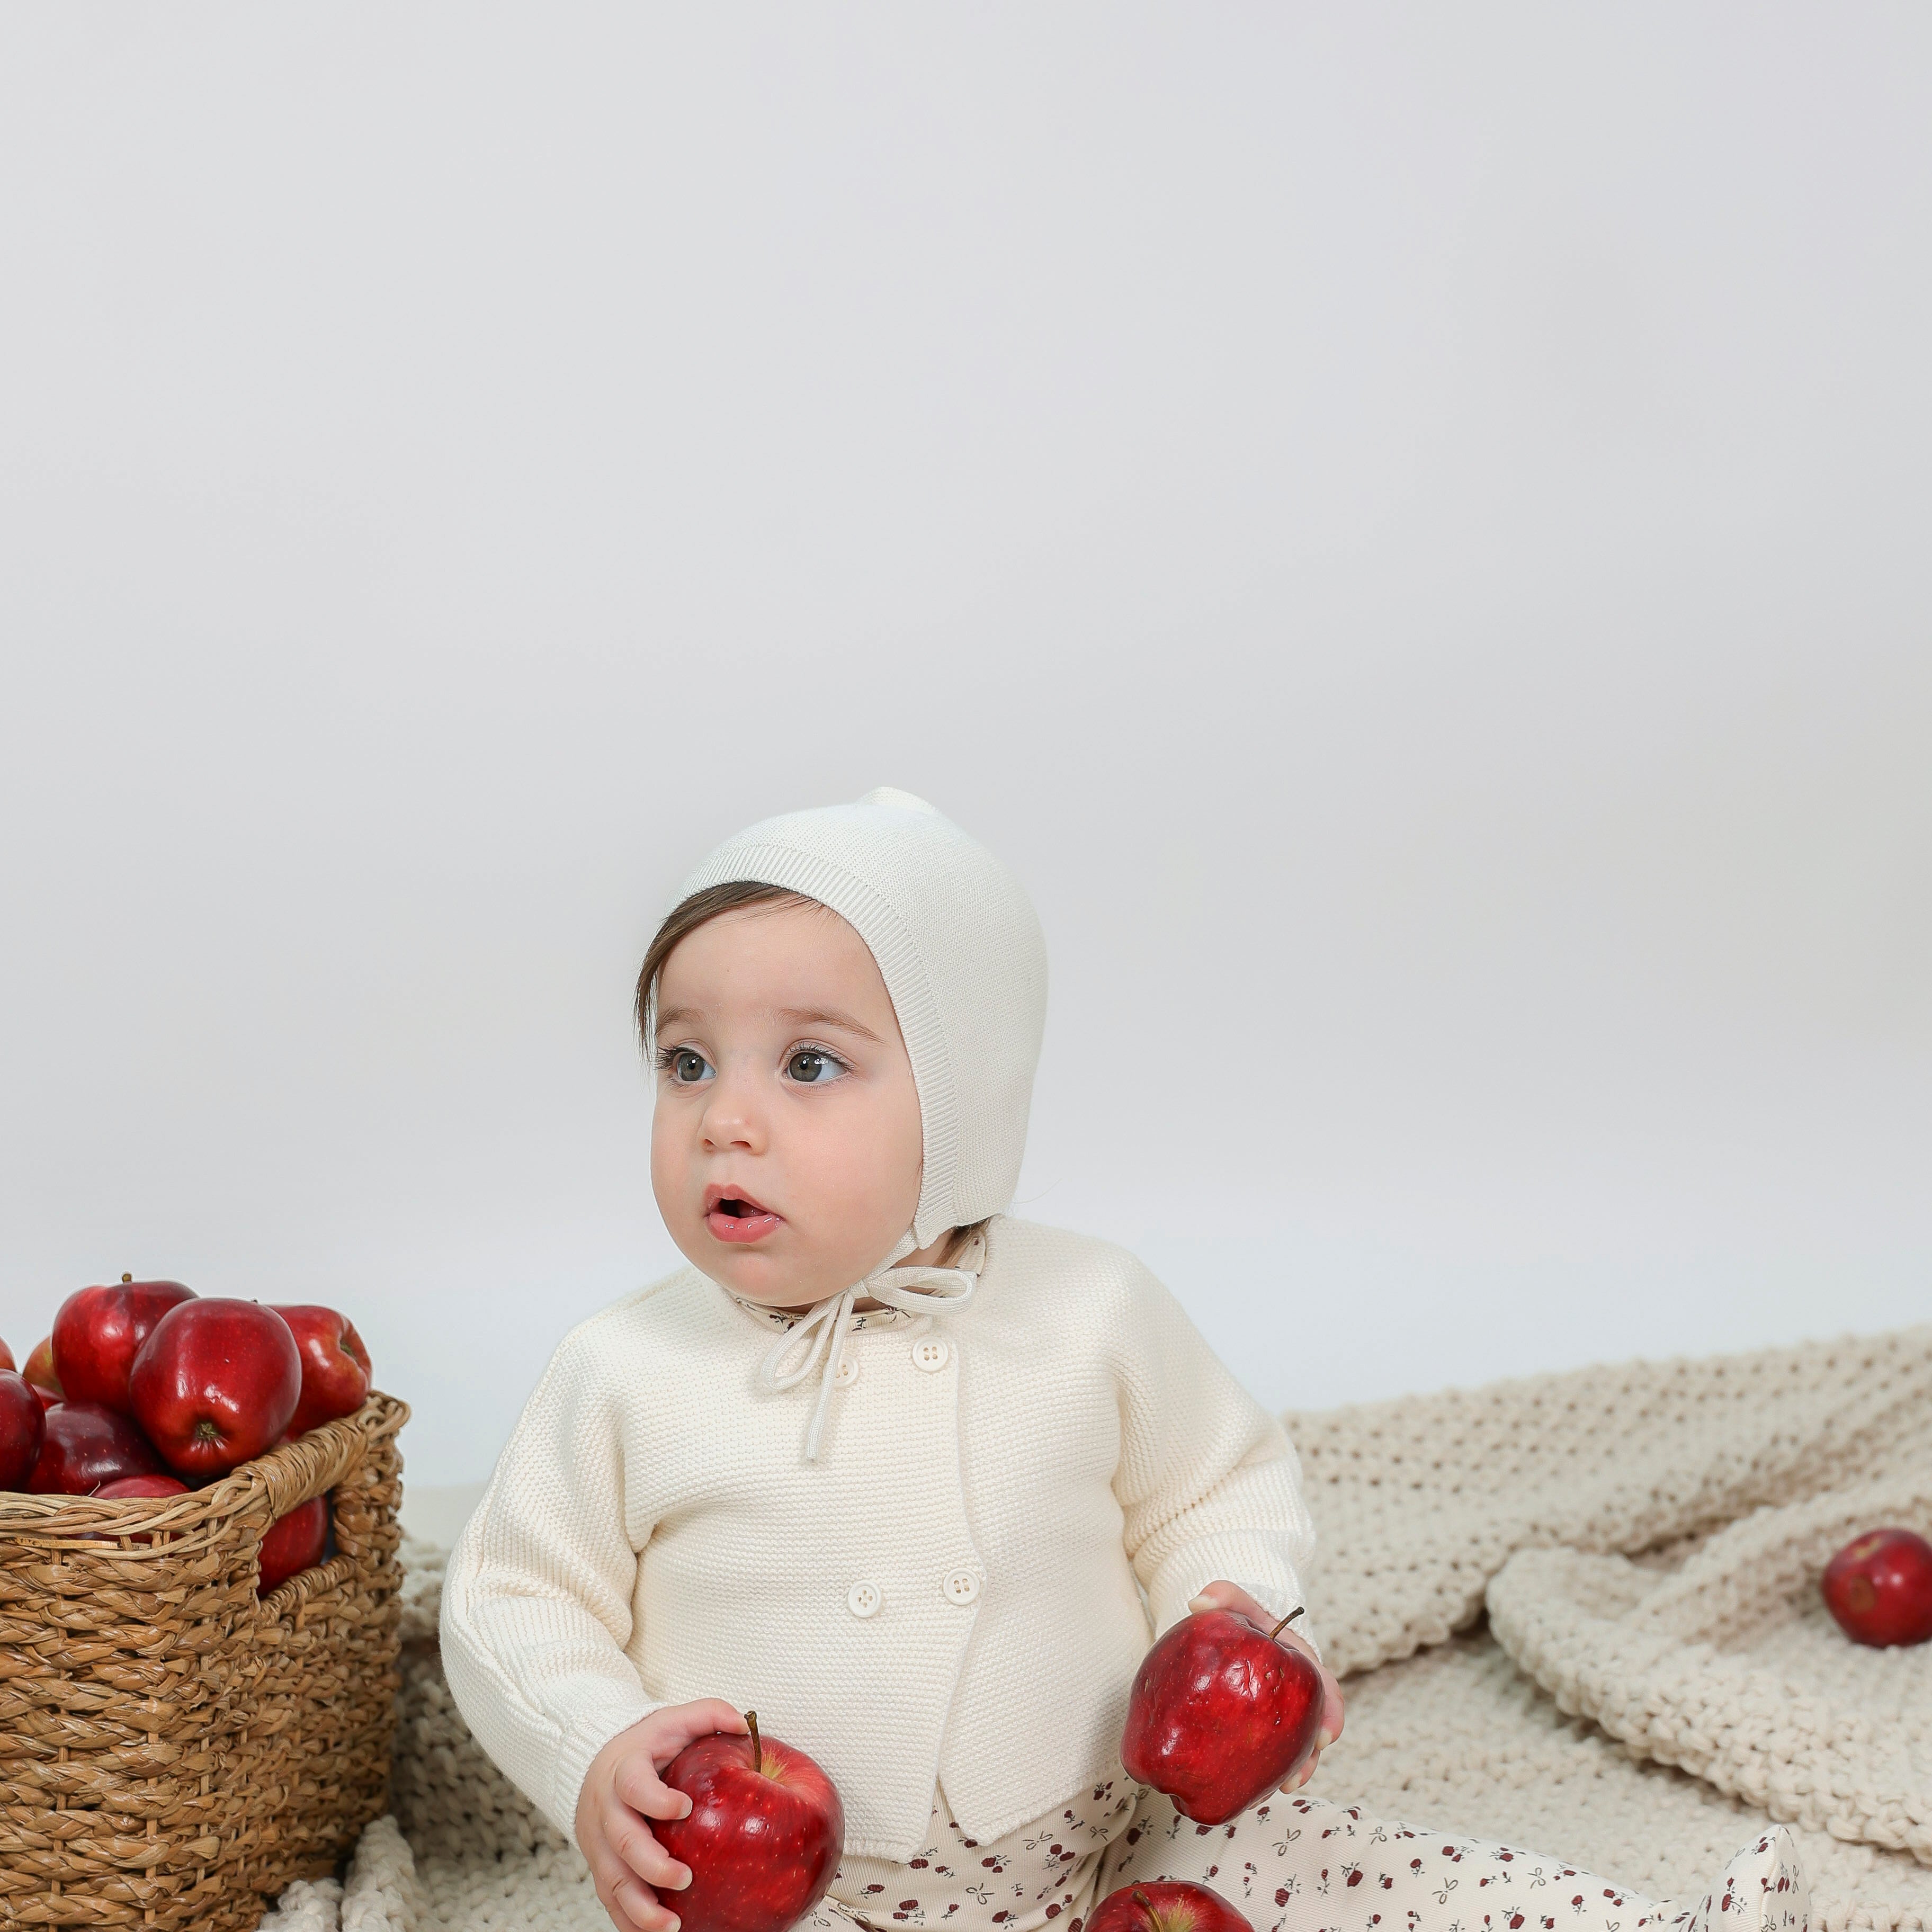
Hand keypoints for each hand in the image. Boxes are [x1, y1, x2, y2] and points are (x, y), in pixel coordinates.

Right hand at [576, 1698, 749, 1931]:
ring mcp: (602, 1845)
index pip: (634, 1785)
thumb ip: (709, 1714)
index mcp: (625, 1772)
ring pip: (614, 1881)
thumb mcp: (674, 1720)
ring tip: (673, 1925)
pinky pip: (612, 1901)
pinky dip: (631, 1922)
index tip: (684, 1808)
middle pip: (623, 1841)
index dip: (655, 1799)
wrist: (596, 1766)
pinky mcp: (603, 1868)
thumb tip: (746, 1723)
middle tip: (685, 1877)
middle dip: (652, 1864)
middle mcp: (609, 1811)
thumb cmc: (647, 1748)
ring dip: (641, 1907)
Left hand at [1187, 1579, 1343, 1792]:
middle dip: (1308, 1759)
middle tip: (1293, 1780)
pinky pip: (1261, 1754)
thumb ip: (1223, 1594)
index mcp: (1302, 1665)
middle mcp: (1296, 1696)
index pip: (1327, 1691)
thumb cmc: (1237, 1614)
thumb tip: (1198, 1603)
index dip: (1330, 1715)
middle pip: (1311, 1732)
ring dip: (1283, 1773)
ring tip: (1269, 1793)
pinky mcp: (1257, 1729)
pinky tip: (1241, 1787)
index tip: (1324, 1736)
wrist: (1226, 1629)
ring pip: (1289, 1750)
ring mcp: (1278, 1716)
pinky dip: (1257, 1771)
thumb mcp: (1235, 1600)